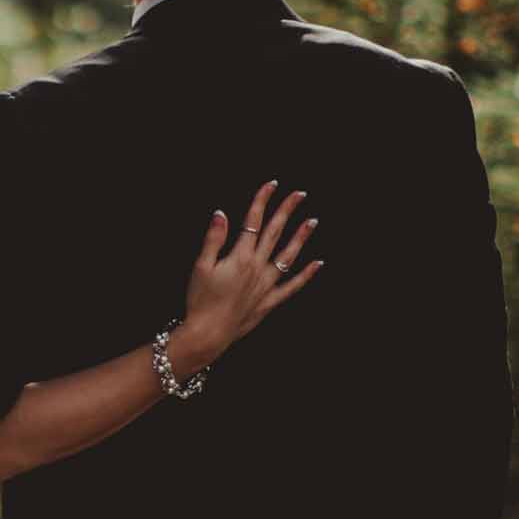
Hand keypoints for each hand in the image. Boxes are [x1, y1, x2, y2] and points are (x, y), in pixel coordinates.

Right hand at [169, 181, 321, 380]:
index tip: (272, 185)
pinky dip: (306, 275)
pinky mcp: (269, 302)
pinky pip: (292, 286)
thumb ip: (214, 238)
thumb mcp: (200, 266)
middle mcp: (257, 268)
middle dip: (287, 211)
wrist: (208, 334)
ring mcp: (266, 285)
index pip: (253, 221)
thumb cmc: (200, 300)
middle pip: (274, 233)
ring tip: (313, 221)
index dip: (262, 200)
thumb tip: (221, 213)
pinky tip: (317, 264)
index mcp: (240, 257)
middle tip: (300, 194)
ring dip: (301, 237)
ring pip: (288, 256)